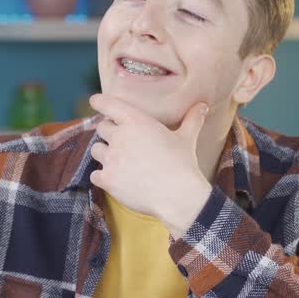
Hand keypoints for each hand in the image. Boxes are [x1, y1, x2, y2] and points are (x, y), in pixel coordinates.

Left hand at [89, 94, 212, 237]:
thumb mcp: (187, 138)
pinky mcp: (107, 179)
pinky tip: (114, 180)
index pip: (108, 104)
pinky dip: (102, 177)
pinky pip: (95, 174)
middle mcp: (120, 137)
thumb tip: (203, 105)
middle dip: (109, 133)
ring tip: (118, 161)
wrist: (178, 196)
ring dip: (104, 154)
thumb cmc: (183, 164)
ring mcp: (111, 159)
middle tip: (120, 141)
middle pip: (102, 128)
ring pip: (96, 150)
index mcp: (136, 121)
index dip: (99, 102)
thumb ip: (192, 120)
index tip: (95, 101)